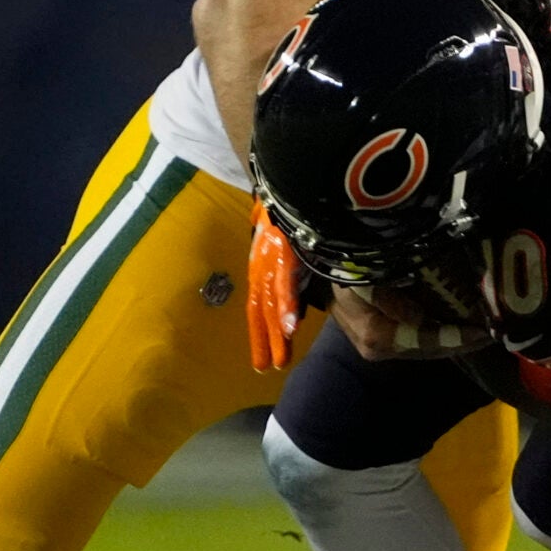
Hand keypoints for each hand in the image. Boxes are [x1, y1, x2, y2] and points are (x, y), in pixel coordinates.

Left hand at [245, 200, 302, 371]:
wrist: (285, 181)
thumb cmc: (285, 210)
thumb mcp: (285, 243)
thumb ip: (288, 273)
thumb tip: (294, 302)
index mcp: (261, 268)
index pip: (257, 308)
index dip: (258, 334)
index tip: (262, 361)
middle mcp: (261, 269)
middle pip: (260, 313)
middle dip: (265, 342)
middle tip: (269, 369)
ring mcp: (270, 263)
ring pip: (271, 306)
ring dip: (276, 334)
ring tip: (281, 361)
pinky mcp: (283, 255)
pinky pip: (285, 286)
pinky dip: (287, 307)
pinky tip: (290, 327)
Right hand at [327, 284, 490, 360]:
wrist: (320, 275)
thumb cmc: (343, 270)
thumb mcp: (362, 278)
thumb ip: (389, 298)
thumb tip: (418, 319)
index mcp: (377, 336)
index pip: (425, 341)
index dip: (456, 337)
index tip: (484, 331)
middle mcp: (378, 349)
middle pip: (429, 351)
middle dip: (460, 343)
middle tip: (490, 334)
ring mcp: (378, 349)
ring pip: (424, 350)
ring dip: (452, 342)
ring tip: (479, 333)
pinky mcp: (380, 344)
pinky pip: (416, 343)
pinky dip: (438, 336)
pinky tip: (456, 329)